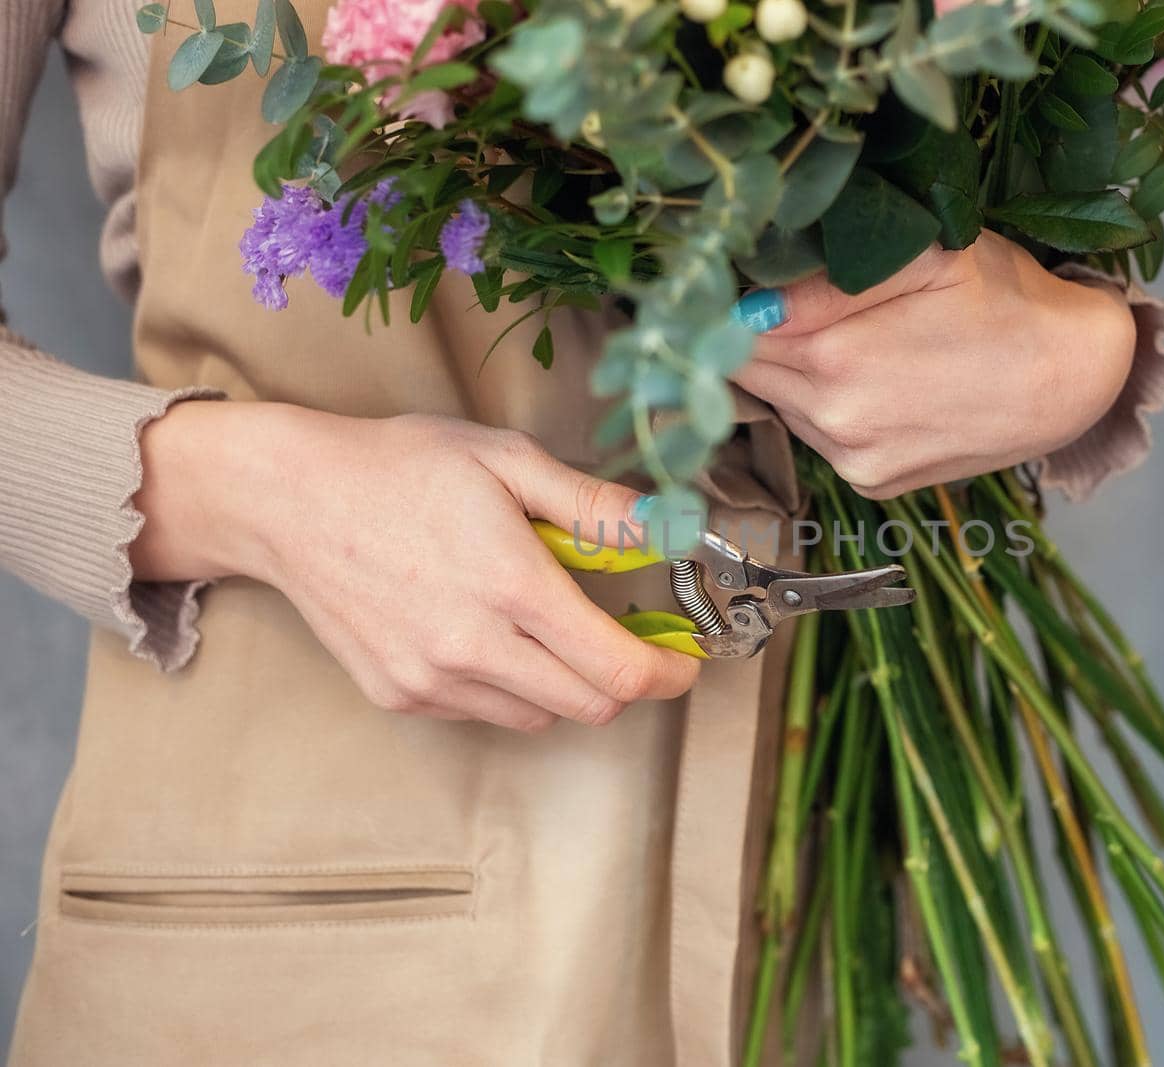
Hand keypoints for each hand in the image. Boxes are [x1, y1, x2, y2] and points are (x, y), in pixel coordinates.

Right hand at [132, 403, 699, 730]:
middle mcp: (472, 648)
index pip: (617, 670)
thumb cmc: (399, 468)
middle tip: (630, 640)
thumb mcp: (507, 459)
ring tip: (543, 624)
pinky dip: (507, 686)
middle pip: (590, 706)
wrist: (289, 498)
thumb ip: (594, 504)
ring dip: (564, 684)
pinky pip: (483, 711)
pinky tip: (485, 630)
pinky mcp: (399, 695)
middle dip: (626, 679)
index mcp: (512, 588)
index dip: (668, 673)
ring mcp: (431, 680)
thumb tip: (669, 525)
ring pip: (539, 716)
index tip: (684, 660)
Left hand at [730, 229, 1136, 497]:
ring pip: (781, 404)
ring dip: (793, 372)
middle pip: (747, 372)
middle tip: (797, 299)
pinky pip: (819, 437)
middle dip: (757, 336)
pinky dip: (827, 407)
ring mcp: (854, 459)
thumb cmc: (1007, 298)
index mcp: (835, 357)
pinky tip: (875, 379)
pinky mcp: (873, 483)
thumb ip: (829, 278)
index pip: (731, 330)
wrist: (1075, 378)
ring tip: (850, 337)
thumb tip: (750, 302)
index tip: (744, 278)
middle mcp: (834, 420)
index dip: (730, 301)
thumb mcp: (928, 256)